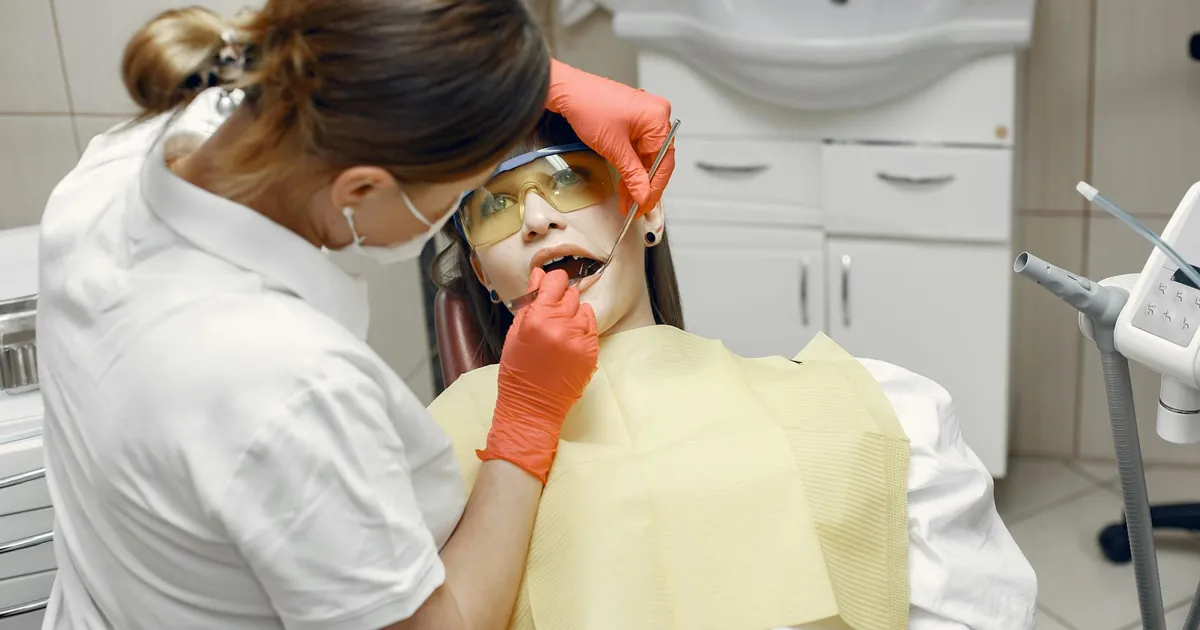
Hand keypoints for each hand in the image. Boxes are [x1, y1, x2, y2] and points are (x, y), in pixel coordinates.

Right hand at [477, 269, 598, 482]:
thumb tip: (539, 275)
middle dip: (561, 301)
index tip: (549, 288)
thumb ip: (530, 301)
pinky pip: (591, 326)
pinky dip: (582, 329)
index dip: (552, 282)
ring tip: (560, 332)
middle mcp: (561, 325)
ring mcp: (579, 338)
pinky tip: (569, 342)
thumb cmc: (518, 370)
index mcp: (538, 318)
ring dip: (573, 314)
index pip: (556, 281)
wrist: (533, 405)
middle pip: (571, 293)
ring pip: (583, 308)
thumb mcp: (516, 332)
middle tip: (550, 317)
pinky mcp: (591, 351)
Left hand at [546, 60, 675, 217]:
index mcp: (657, 118)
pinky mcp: (633, 122)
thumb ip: (632, 175)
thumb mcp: (614, 148)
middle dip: (644, 186)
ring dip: (636, 180)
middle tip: (636, 206)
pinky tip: (625, 184)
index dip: (655, 188)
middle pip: (656, 161)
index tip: (646, 204)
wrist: (567, 92)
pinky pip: (637, 150)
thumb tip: (643, 195)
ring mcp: (644, 119)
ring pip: (645, 158)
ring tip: (627, 200)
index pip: (664, 162)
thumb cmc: (588, 106)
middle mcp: (655, 116)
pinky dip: (630, 167)